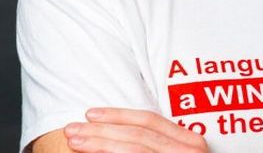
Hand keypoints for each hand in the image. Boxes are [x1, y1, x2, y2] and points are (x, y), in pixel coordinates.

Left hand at [63, 107, 208, 151]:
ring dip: (101, 144)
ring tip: (75, 142)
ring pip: (136, 150)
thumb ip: (153, 146)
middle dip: (102, 131)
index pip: (150, 120)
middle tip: (72, 130)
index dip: (118, 115)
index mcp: (190, 140)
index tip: (90, 114)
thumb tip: (111, 134)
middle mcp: (190, 150)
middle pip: (139, 134)